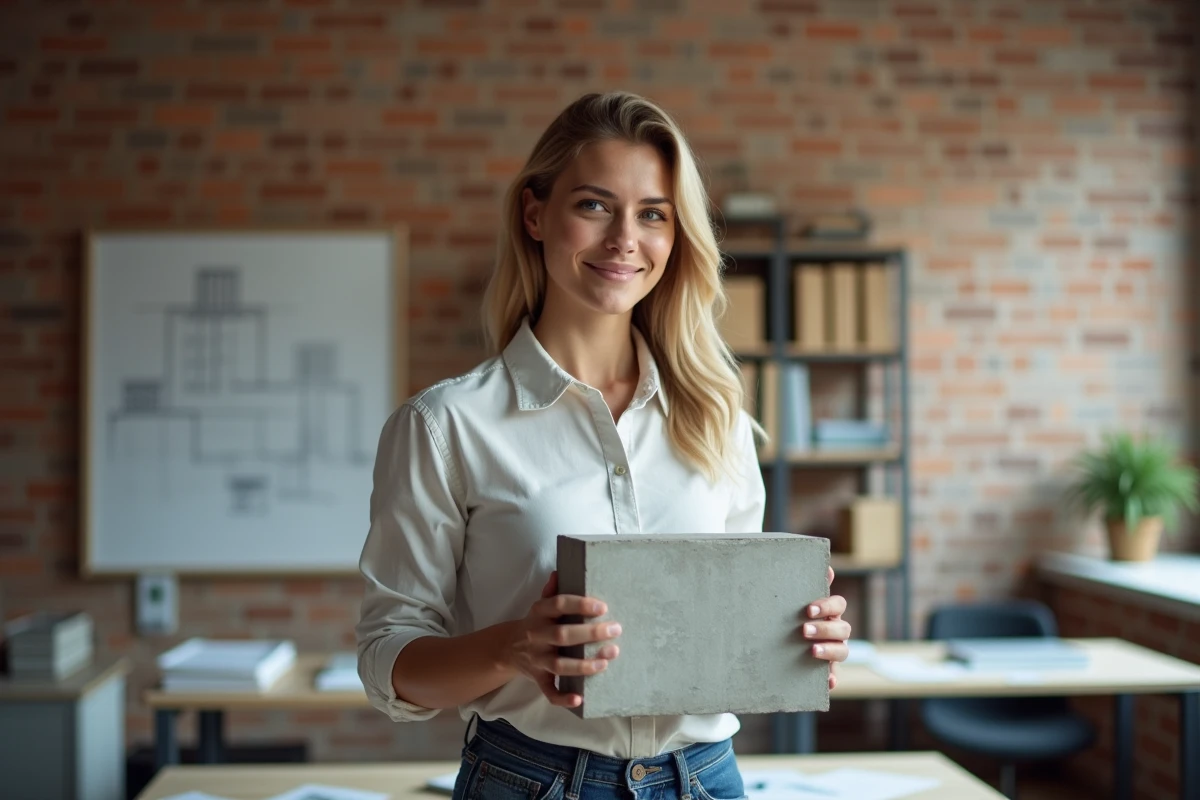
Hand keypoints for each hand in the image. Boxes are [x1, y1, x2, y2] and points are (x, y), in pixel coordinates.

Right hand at [502, 571, 620, 707]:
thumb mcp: (540, 604)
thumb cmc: (535, 623)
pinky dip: (562, 697)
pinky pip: (548, 691)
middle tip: (615, 630)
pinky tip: (579, 698)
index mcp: (539, 614)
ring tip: (606, 661)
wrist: (507, 648)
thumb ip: (552, 590)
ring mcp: (537, 659)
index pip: (558, 605)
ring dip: (583, 665)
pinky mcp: (538, 679)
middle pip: (562, 635)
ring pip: (559, 665)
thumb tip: (560, 571)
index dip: (580, 605)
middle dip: (590, 633)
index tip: (603, 607)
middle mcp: (536, 636)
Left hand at [802, 565, 849, 690]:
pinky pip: (835, 677)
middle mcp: (835, 632)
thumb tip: (827, 567)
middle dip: (825, 628)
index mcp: (830, 613)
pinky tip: (827, 681)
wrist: (776, 646)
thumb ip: (806, 586)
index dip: (827, 606)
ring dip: (830, 650)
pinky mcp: (826, 672)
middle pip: (843, 629)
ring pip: (843, 651)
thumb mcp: (795, 602)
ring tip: (812, 651)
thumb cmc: (790, 618)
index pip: (838, 605)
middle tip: (803, 630)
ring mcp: (833, 652)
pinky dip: (833, 679)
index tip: (808, 609)